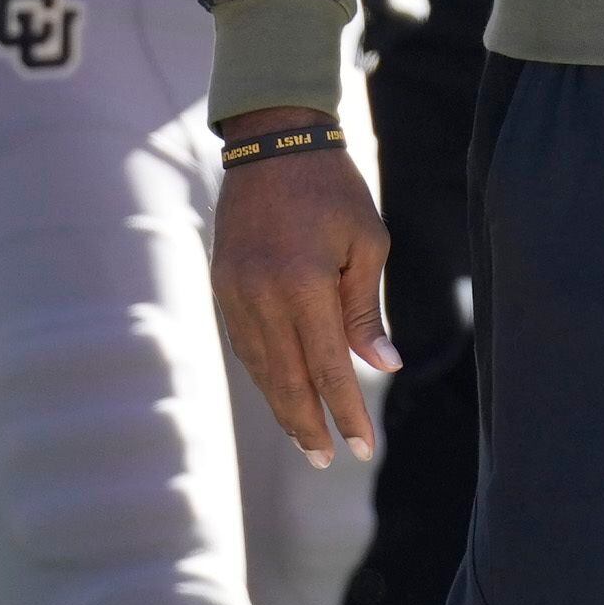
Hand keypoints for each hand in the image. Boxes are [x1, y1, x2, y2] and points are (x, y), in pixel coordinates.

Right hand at [209, 112, 399, 468]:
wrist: (273, 145)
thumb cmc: (334, 191)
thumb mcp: (367, 244)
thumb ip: (365, 311)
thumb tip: (381, 366)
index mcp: (302, 286)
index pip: (326, 368)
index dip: (345, 412)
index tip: (361, 448)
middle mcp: (260, 297)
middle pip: (285, 380)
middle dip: (308, 425)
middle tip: (328, 459)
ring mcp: (234, 294)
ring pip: (260, 368)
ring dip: (283, 406)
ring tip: (307, 436)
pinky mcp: (222, 287)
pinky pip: (245, 345)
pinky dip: (265, 374)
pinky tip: (282, 392)